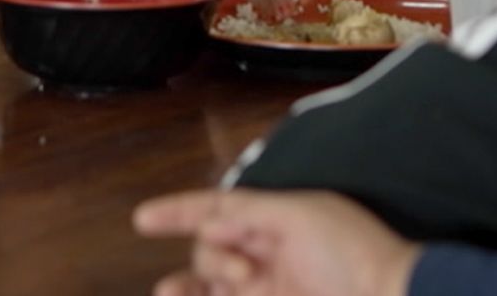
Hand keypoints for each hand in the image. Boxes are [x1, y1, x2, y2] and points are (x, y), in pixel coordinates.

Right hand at [134, 189, 420, 295]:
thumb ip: (250, 214)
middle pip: (209, 249)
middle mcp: (264, 255)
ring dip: (187, 286)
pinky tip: (177, 293)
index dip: (179, 210)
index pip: (217, 208)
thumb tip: (209, 219)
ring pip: (208, 284)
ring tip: (171, 291)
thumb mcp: (300, 216)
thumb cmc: (353, 252)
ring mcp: (265, 289)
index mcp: (273, 221)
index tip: (142, 218)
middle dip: (213, 257)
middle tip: (246, 274)